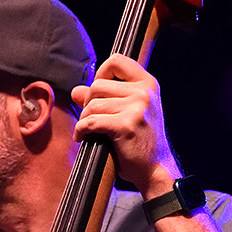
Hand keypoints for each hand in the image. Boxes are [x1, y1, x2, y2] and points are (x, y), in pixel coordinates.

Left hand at [72, 53, 178, 197]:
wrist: (155, 170)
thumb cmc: (140, 143)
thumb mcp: (127, 114)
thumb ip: (104, 99)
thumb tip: (77, 90)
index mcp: (148, 84)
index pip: (117, 61)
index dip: (101, 74)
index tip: (97, 93)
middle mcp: (144, 92)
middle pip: (98, 86)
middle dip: (88, 104)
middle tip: (91, 120)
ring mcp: (136, 108)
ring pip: (92, 105)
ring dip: (84, 120)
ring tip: (88, 133)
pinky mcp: (125, 126)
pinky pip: (91, 122)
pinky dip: (82, 131)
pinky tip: (83, 138)